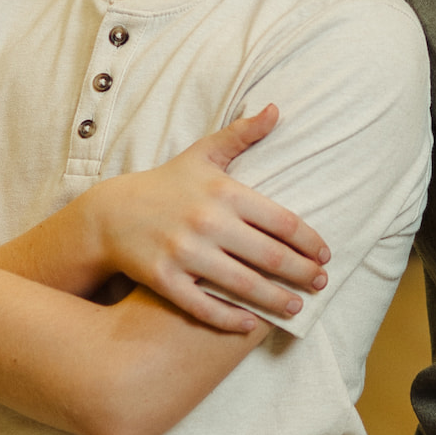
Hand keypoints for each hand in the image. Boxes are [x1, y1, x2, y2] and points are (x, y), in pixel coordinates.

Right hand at [81, 106, 330, 334]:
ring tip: (296, 307)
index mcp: (223, 192)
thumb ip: (242, 134)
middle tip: (321, 284)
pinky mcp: (164, 280)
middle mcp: (207, 222)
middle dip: (302, 274)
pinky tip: (251, 325)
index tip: (325, 255)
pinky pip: (204, 306)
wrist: (110, 214)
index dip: (310, 242)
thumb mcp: (203, 154)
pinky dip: (230, 319)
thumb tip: (275, 109)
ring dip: (276, 300)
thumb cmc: (166, 184)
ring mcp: (184, 253)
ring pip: (243, 285)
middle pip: (270, 256)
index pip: (282, 221)